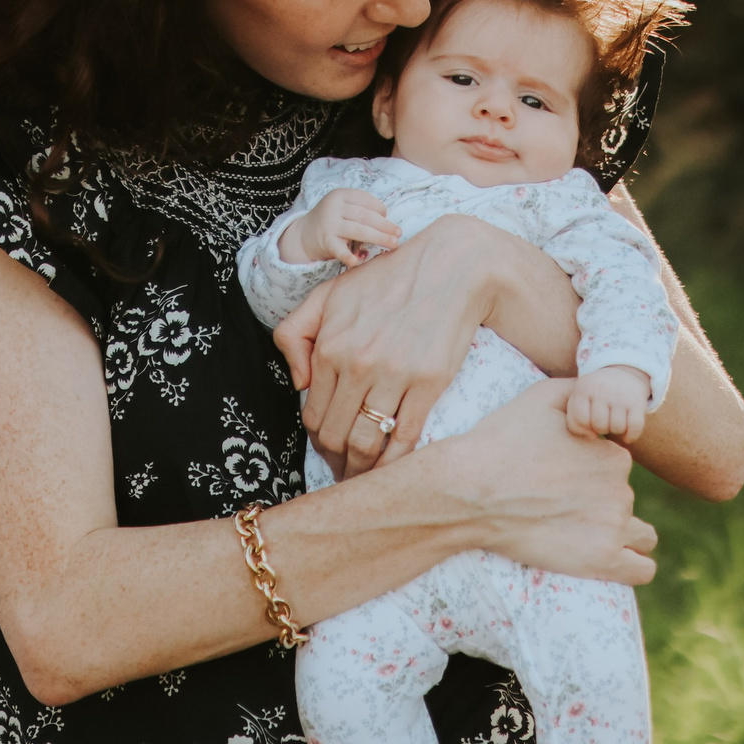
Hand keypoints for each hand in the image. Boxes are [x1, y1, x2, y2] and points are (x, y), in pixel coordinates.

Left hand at [274, 215, 544, 479]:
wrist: (448, 267)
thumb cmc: (387, 280)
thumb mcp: (328, 295)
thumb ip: (295, 334)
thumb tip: (298, 384)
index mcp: (329, 347)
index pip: (313, 415)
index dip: (317, 441)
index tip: (328, 451)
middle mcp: (356, 364)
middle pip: (336, 435)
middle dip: (336, 462)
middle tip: (344, 472)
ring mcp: (393, 375)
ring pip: (366, 442)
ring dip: (361, 469)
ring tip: (365, 476)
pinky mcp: (428, 383)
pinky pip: (405, 436)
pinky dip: (395, 462)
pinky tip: (393, 470)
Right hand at [280, 188, 400, 265]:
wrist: (304, 234)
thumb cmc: (332, 220)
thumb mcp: (342, 207)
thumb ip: (361, 209)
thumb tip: (387, 220)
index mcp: (340, 195)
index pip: (365, 199)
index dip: (379, 208)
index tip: (387, 217)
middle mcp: (334, 207)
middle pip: (365, 216)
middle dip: (385, 225)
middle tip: (399, 233)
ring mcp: (329, 224)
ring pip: (359, 230)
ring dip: (379, 237)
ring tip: (393, 244)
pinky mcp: (325, 241)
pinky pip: (340, 249)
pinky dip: (349, 255)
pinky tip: (358, 261)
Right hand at [447, 382, 656, 585]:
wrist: (471, 489)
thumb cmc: (501, 441)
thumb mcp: (541, 397)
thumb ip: (579, 391)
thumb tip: (596, 394)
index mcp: (613, 456)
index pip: (616, 466)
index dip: (591, 471)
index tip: (563, 478)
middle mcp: (621, 490)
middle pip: (622, 499)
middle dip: (601, 502)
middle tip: (560, 506)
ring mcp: (613, 527)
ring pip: (642, 536)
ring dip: (625, 535)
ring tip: (591, 535)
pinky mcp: (600, 560)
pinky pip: (640, 570)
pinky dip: (634, 566)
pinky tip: (614, 561)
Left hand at [565, 366, 652, 443]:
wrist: (621, 373)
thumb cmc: (595, 394)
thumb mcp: (579, 398)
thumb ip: (575, 420)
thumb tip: (592, 436)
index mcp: (583, 389)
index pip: (580, 419)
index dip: (585, 427)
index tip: (589, 424)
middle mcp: (602, 390)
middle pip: (599, 425)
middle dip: (601, 429)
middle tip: (604, 422)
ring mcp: (620, 395)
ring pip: (617, 428)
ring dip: (616, 431)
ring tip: (614, 423)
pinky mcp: (637, 401)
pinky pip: (635, 427)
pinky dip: (631, 436)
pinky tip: (627, 435)